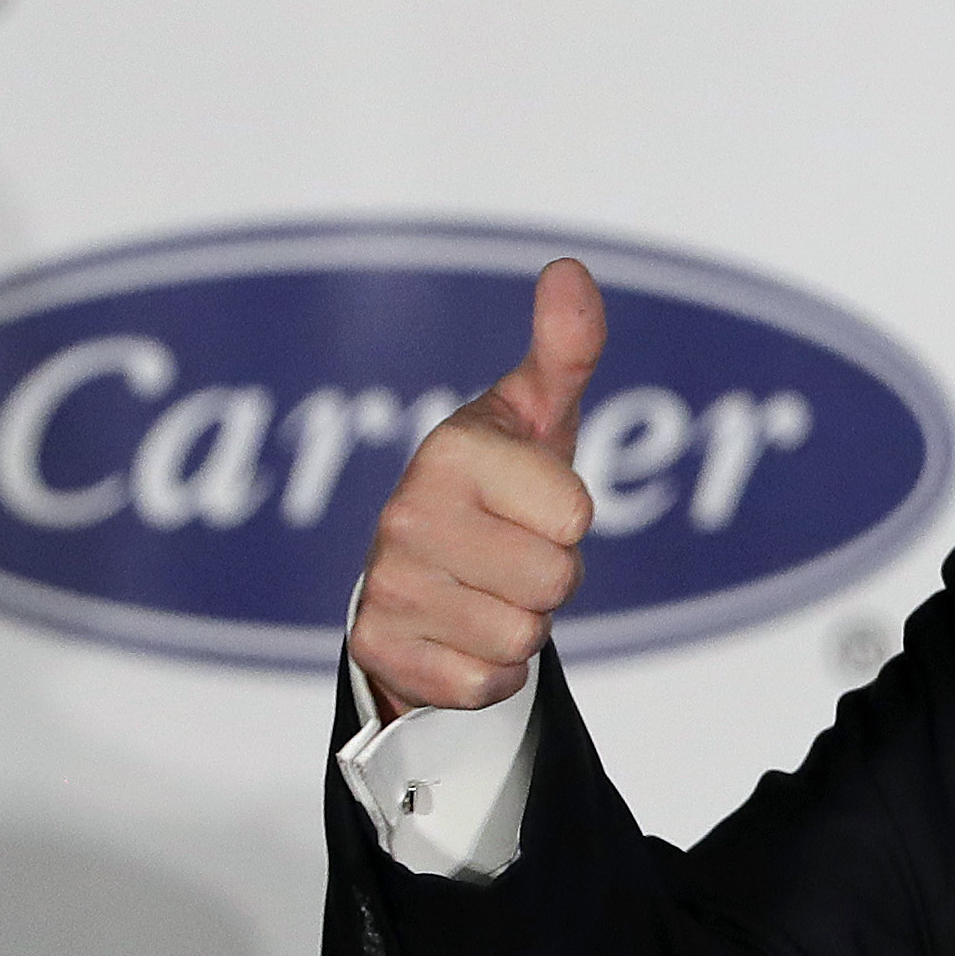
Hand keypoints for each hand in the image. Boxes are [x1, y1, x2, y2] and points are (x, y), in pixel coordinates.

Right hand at [349, 257, 602, 718]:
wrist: (424, 569)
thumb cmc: (499, 485)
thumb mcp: (537, 416)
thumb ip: (564, 349)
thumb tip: (570, 271)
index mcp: (450, 452)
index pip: (575, 515)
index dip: (569, 519)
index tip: (533, 504)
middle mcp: (405, 515)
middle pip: (555, 583)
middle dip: (550, 577)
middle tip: (511, 553)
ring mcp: (388, 586)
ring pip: (522, 639)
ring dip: (520, 623)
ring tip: (485, 588)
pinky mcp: (379, 650)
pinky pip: (484, 684)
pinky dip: (487, 671)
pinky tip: (459, 633)